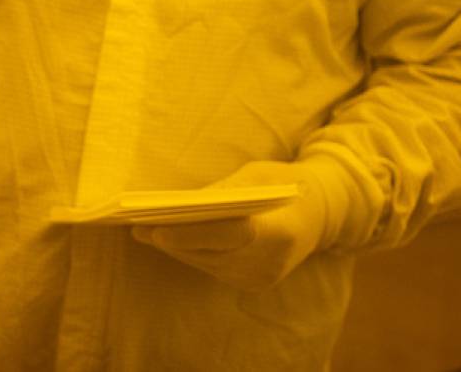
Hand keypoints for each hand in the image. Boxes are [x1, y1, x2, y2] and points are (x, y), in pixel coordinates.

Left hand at [131, 161, 329, 290]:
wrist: (322, 214)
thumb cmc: (284, 184)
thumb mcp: (256, 176)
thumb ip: (224, 192)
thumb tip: (183, 204)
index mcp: (279, 230)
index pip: (229, 236)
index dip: (192, 234)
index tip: (157, 229)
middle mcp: (272, 261)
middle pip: (212, 253)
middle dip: (172, 241)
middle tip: (137, 226)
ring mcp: (263, 278)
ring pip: (209, 264)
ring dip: (177, 248)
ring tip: (145, 232)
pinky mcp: (255, 284)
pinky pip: (215, 269)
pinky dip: (193, 254)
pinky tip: (170, 241)